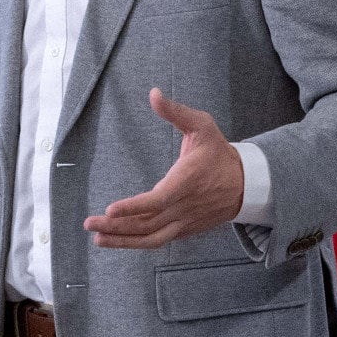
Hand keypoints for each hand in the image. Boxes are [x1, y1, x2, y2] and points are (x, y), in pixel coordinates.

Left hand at [83, 88, 243, 248]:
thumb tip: (153, 94)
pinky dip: (137, 242)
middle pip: (147, 223)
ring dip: (123, 241)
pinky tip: (118, 239)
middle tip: (89, 224)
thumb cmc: (219, 152)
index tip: (110, 209)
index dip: (133, 207)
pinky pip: (158, 240)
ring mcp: (184, 221)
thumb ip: (175, 111)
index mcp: (186, 181)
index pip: (157, 201)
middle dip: (117, 226)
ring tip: (98, 238)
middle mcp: (184, 206)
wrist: (246, 184)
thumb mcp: (202, 125)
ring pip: (151, 238)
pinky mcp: (184, 229)